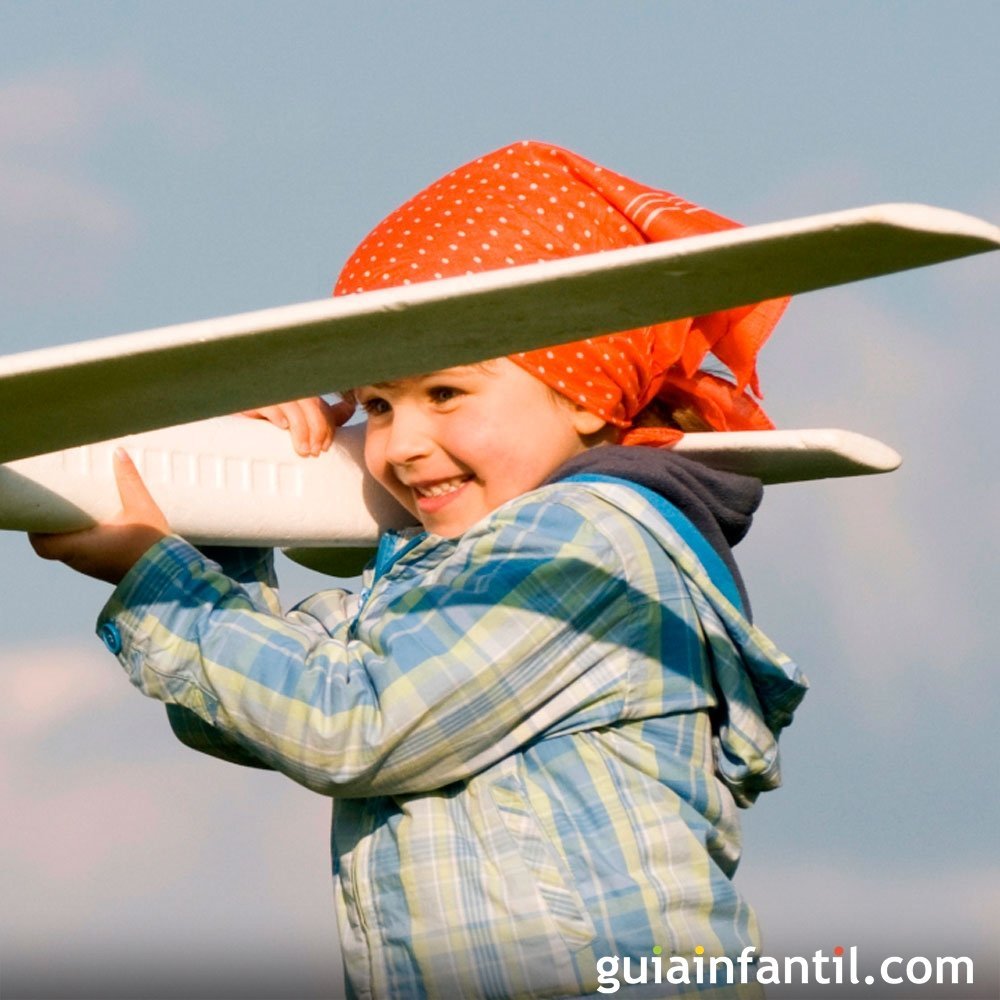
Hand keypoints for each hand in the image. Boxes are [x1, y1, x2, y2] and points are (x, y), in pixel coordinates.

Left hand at [29, 449, 169, 584]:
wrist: (171, 576)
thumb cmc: (152, 545)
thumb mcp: (142, 507)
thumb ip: (128, 480)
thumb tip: (118, 453)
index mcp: (81, 548)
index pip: (43, 545)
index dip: (37, 528)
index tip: (44, 509)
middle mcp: (81, 561)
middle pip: (53, 545)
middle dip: (53, 525)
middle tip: (62, 503)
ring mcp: (93, 567)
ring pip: (69, 550)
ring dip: (69, 533)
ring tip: (79, 511)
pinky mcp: (105, 569)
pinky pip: (85, 554)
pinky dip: (84, 541)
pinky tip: (98, 527)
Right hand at [241, 396, 354, 456]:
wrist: (231, 429)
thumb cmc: (266, 423)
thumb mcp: (298, 419)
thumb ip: (324, 414)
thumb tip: (349, 408)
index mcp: (298, 392)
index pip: (319, 405)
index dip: (326, 425)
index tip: (326, 446)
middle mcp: (284, 388)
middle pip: (309, 402)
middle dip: (316, 428)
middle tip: (315, 452)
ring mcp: (266, 391)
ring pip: (291, 403)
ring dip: (300, 428)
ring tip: (302, 450)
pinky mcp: (248, 397)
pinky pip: (266, 401)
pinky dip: (276, 413)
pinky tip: (281, 426)